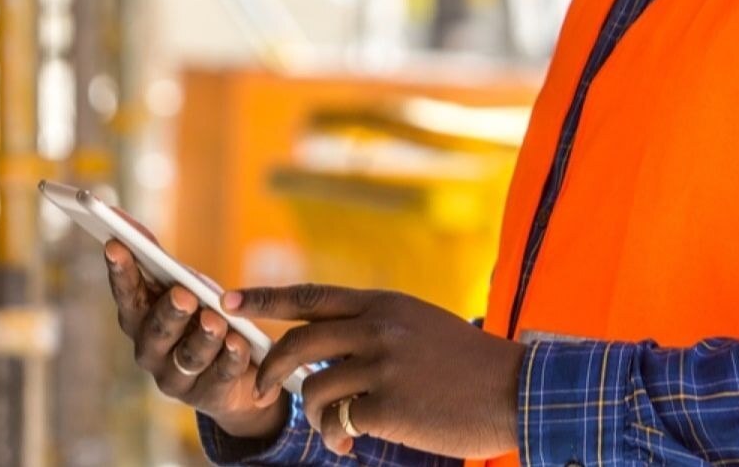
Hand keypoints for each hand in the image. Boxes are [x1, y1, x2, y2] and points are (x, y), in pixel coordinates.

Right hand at [102, 214, 287, 441]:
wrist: (232, 372)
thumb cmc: (198, 314)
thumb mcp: (180, 286)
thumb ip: (156, 260)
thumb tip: (125, 220)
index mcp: (139, 320)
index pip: (126, 295)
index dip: (120, 271)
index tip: (115, 243)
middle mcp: (150, 351)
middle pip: (155, 332)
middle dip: (169, 312)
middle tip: (183, 295)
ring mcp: (177, 377)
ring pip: (189, 356)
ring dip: (203, 336)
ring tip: (216, 320)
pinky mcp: (208, 394)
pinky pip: (221, 375)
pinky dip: (231, 357)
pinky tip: (239, 343)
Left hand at [226, 284, 523, 457]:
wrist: (513, 390)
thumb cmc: (466, 363)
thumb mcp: (418, 325)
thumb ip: (373, 326)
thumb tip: (322, 339)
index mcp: (383, 303)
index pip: (310, 295)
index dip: (264, 297)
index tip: (225, 298)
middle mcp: (378, 327)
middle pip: (298, 341)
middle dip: (270, 366)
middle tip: (261, 386)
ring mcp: (382, 365)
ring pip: (316, 387)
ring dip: (315, 414)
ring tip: (335, 429)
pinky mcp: (389, 404)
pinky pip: (340, 421)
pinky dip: (338, 436)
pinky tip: (353, 443)